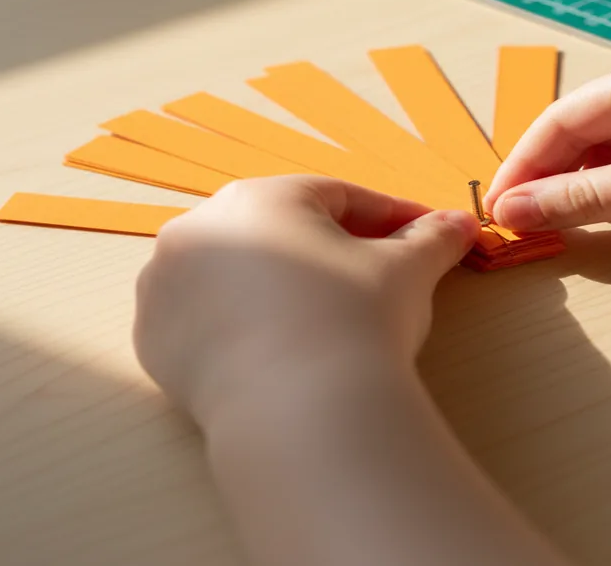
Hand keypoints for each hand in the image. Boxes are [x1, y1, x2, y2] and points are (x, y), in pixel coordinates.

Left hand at [133, 176, 479, 423]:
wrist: (300, 413)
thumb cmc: (355, 322)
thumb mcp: (406, 271)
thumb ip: (431, 239)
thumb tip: (460, 225)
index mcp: (261, 197)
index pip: (336, 198)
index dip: (386, 218)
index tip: (419, 236)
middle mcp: (199, 228)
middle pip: (279, 231)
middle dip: (328, 249)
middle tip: (374, 276)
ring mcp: (164, 285)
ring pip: (234, 273)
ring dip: (275, 284)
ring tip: (320, 316)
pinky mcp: (150, 340)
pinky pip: (202, 321)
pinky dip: (236, 327)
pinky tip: (274, 348)